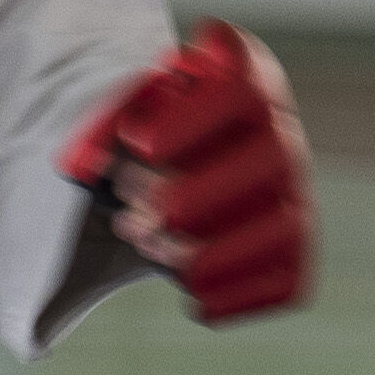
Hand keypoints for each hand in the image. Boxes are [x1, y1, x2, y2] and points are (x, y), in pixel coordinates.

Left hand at [59, 20, 312, 322]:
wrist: (181, 161)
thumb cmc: (151, 130)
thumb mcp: (127, 109)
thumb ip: (103, 125)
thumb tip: (79, 165)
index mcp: (246, 77)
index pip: (241, 87)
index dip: (193, 121)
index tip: (139, 144)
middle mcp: (282, 131)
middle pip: (269, 160)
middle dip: (191, 197)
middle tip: (132, 213)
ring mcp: (295, 191)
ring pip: (282, 226)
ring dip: (209, 251)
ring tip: (151, 249)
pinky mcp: (294, 246)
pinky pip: (286, 279)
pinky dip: (237, 295)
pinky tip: (193, 296)